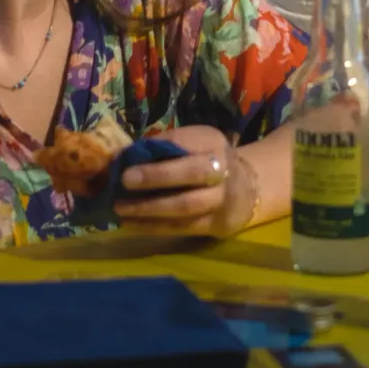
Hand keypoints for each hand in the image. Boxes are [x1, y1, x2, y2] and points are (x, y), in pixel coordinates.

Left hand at [112, 125, 257, 236]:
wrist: (248, 190)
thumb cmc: (208, 162)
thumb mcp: (196, 145)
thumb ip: (166, 147)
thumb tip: (123, 155)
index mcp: (213, 142)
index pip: (184, 140)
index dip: (156, 147)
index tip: (126, 155)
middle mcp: (222, 169)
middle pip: (192, 172)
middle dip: (156, 176)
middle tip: (124, 180)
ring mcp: (221, 199)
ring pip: (185, 205)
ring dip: (149, 208)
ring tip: (120, 208)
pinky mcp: (216, 224)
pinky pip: (182, 227)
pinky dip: (154, 227)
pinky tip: (131, 225)